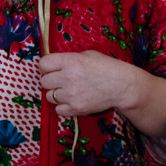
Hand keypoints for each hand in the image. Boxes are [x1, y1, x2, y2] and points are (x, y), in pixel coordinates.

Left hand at [39, 50, 165, 137]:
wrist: (123, 86)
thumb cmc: (107, 67)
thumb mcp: (87, 55)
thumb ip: (69, 59)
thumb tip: (53, 64)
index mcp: (70, 61)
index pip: (43, 64)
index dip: (47, 66)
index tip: (52, 68)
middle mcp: (68, 78)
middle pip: (44, 81)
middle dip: (51, 80)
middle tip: (61, 80)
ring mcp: (71, 95)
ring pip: (49, 97)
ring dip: (56, 94)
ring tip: (69, 90)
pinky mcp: (76, 109)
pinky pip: (58, 110)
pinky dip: (63, 107)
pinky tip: (72, 100)